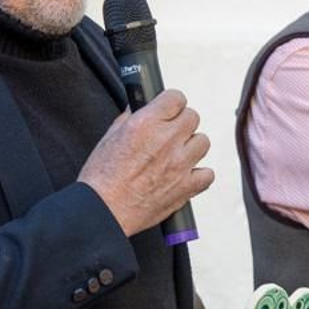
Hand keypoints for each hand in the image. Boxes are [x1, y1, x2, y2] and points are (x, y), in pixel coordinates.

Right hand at [78, 89, 212, 236]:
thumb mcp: (109, 137)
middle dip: (181, 123)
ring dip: (191, 146)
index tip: (168, 110)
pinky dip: (199, 175)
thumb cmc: (101, 179)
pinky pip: (207, 174)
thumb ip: (129, 119)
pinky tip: (184, 176)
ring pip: (203, 142)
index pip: (176, 97)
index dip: (171, 104)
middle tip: (169, 134)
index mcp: (146, 124)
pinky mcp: (186, 187)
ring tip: (176, 155)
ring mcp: (179, 164)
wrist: (103, 211)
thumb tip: (138, 109)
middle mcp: (166, 140)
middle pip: (193, 117)